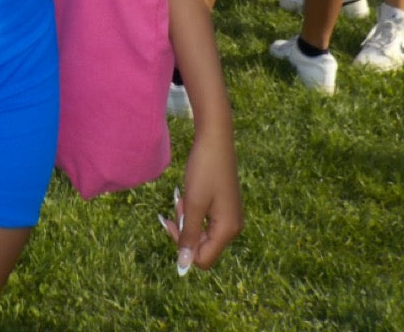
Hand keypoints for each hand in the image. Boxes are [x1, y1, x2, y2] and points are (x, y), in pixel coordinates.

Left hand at [157, 129, 241, 273]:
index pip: (203, 259)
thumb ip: (189, 235)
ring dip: (187, 219)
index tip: (171, 222)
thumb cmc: (204, 168)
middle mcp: (232, 227)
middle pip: (202, 247)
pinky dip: (193, 211)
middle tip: (176, 206)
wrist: (214, 138)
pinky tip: (188, 194)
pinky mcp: (225, 206)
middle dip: (184, 230)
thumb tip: (183, 265)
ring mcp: (230, 216)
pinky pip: (205, 220)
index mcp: (227, 229)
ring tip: (182, 197)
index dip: (183, 247)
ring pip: (202, 233)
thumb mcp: (193, 203)